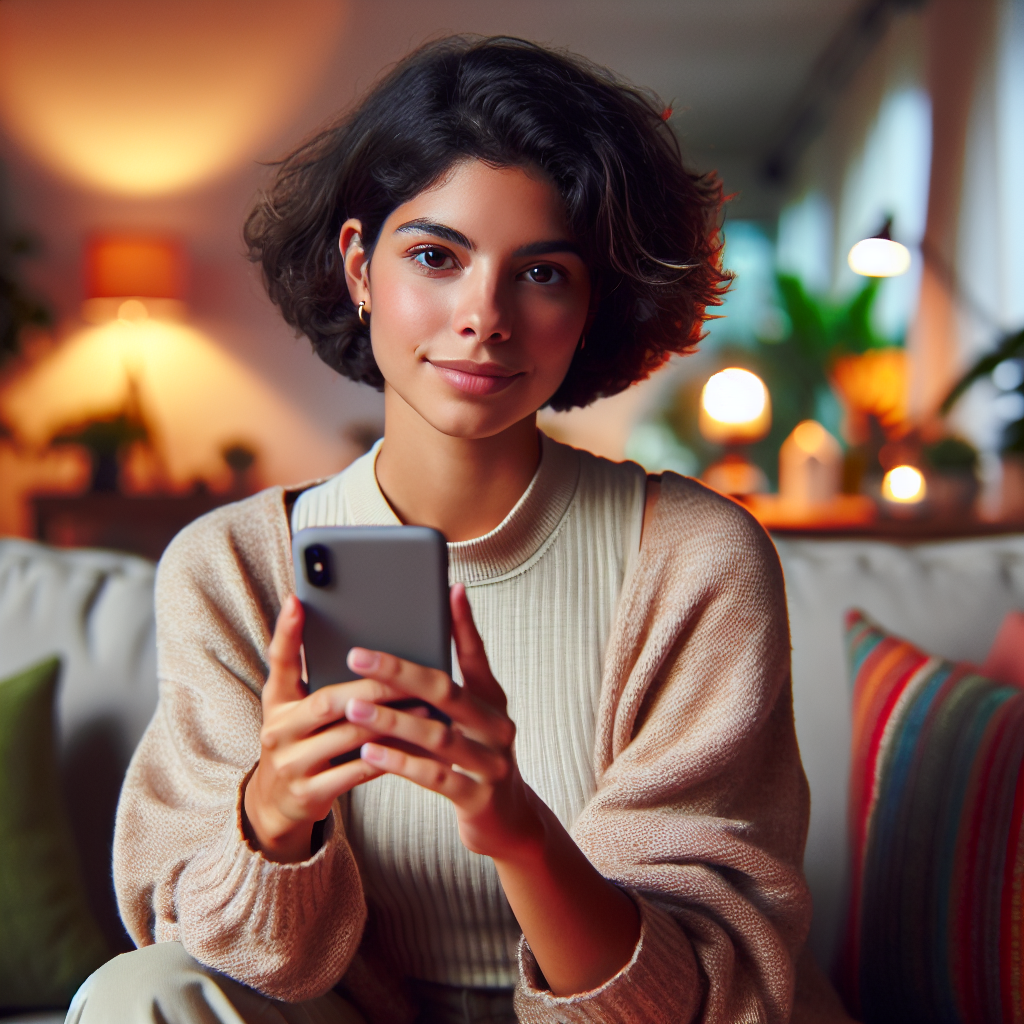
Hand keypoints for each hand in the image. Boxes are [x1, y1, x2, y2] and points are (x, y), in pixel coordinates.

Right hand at [243, 595, 407, 862]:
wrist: (276, 804)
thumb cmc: (299, 740)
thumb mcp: (292, 706)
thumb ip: (309, 671)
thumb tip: (335, 623)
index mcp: (276, 701)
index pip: (279, 661)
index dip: (287, 632)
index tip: (299, 601)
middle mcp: (277, 731)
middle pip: (328, 701)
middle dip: (372, 688)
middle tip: (408, 675)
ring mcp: (291, 765)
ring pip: (348, 737)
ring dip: (390, 721)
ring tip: (426, 708)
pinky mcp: (309, 794)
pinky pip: (357, 772)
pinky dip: (389, 758)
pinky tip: (416, 748)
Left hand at [344, 584, 641, 994]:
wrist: (509, 823)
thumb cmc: (476, 760)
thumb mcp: (472, 721)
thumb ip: (448, 689)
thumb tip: (413, 652)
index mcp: (493, 701)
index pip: (476, 656)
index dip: (463, 623)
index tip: (448, 590)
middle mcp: (497, 727)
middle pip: (447, 691)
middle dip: (399, 671)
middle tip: (358, 655)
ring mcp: (491, 764)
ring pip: (437, 735)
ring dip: (391, 719)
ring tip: (353, 707)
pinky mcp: (479, 799)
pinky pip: (435, 777)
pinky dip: (400, 763)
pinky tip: (369, 753)